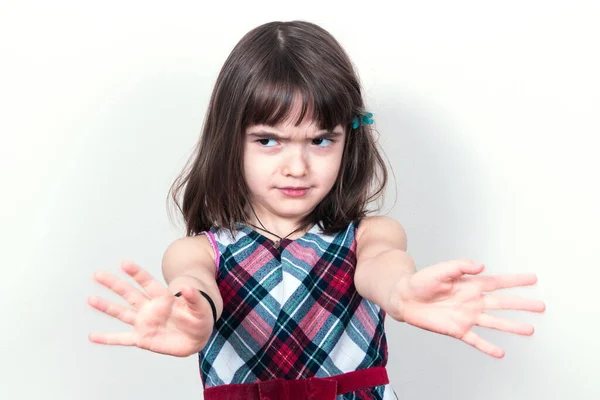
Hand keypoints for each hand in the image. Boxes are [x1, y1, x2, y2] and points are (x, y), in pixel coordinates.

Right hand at [88, 260, 213, 356]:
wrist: (197, 337)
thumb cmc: (199, 319)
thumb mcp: (201, 308)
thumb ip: (193, 298)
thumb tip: (187, 287)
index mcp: (163, 298)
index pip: (147, 283)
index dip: (136, 273)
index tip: (124, 263)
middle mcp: (150, 308)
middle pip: (129, 294)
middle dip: (114, 284)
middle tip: (98, 274)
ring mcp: (144, 323)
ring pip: (122, 313)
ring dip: (106, 307)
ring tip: (90, 299)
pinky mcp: (142, 339)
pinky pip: (122, 339)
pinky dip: (107, 338)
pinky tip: (93, 336)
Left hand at [390, 260, 545, 357]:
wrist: (404, 297)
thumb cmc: (422, 281)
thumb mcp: (441, 268)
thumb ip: (461, 266)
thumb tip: (481, 266)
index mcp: (471, 284)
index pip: (498, 282)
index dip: (515, 280)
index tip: (533, 279)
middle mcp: (473, 301)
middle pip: (502, 303)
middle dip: (522, 304)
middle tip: (541, 306)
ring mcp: (466, 316)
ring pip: (494, 322)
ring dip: (511, 326)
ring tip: (530, 330)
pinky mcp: (457, 329)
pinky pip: (475, 340)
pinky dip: (487, 347)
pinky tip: (500, 353)